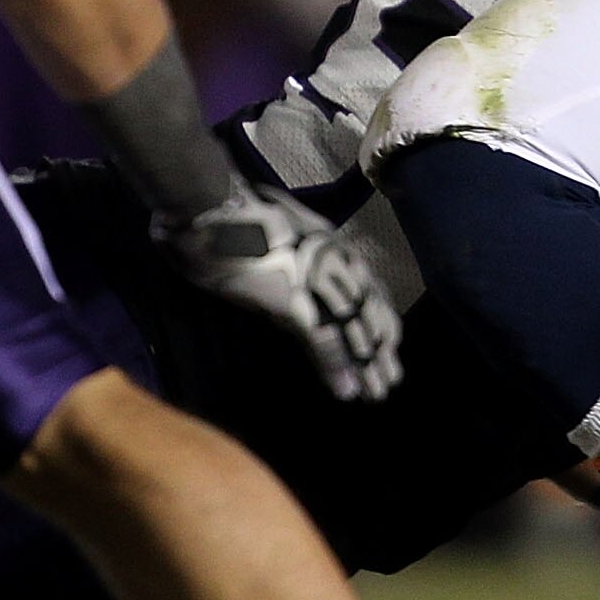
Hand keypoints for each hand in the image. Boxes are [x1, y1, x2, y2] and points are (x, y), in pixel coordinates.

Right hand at [152, 184, 404, 400]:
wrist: (209, 206)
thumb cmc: (228, 213)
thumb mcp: (267, 230)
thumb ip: (284, 247)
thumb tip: (282, 265)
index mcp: (324, 242)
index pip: (364, 284)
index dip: (376, 315)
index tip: (387, 341)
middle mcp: (329, 259)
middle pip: (364, 310)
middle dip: (378, 348)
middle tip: (390, 378)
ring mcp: (313, 278)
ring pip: (352, 328)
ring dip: (366, 365)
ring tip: (376, 392)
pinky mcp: (292, 299)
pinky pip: (322, 338)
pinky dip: (335, 366)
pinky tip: (346, 390)